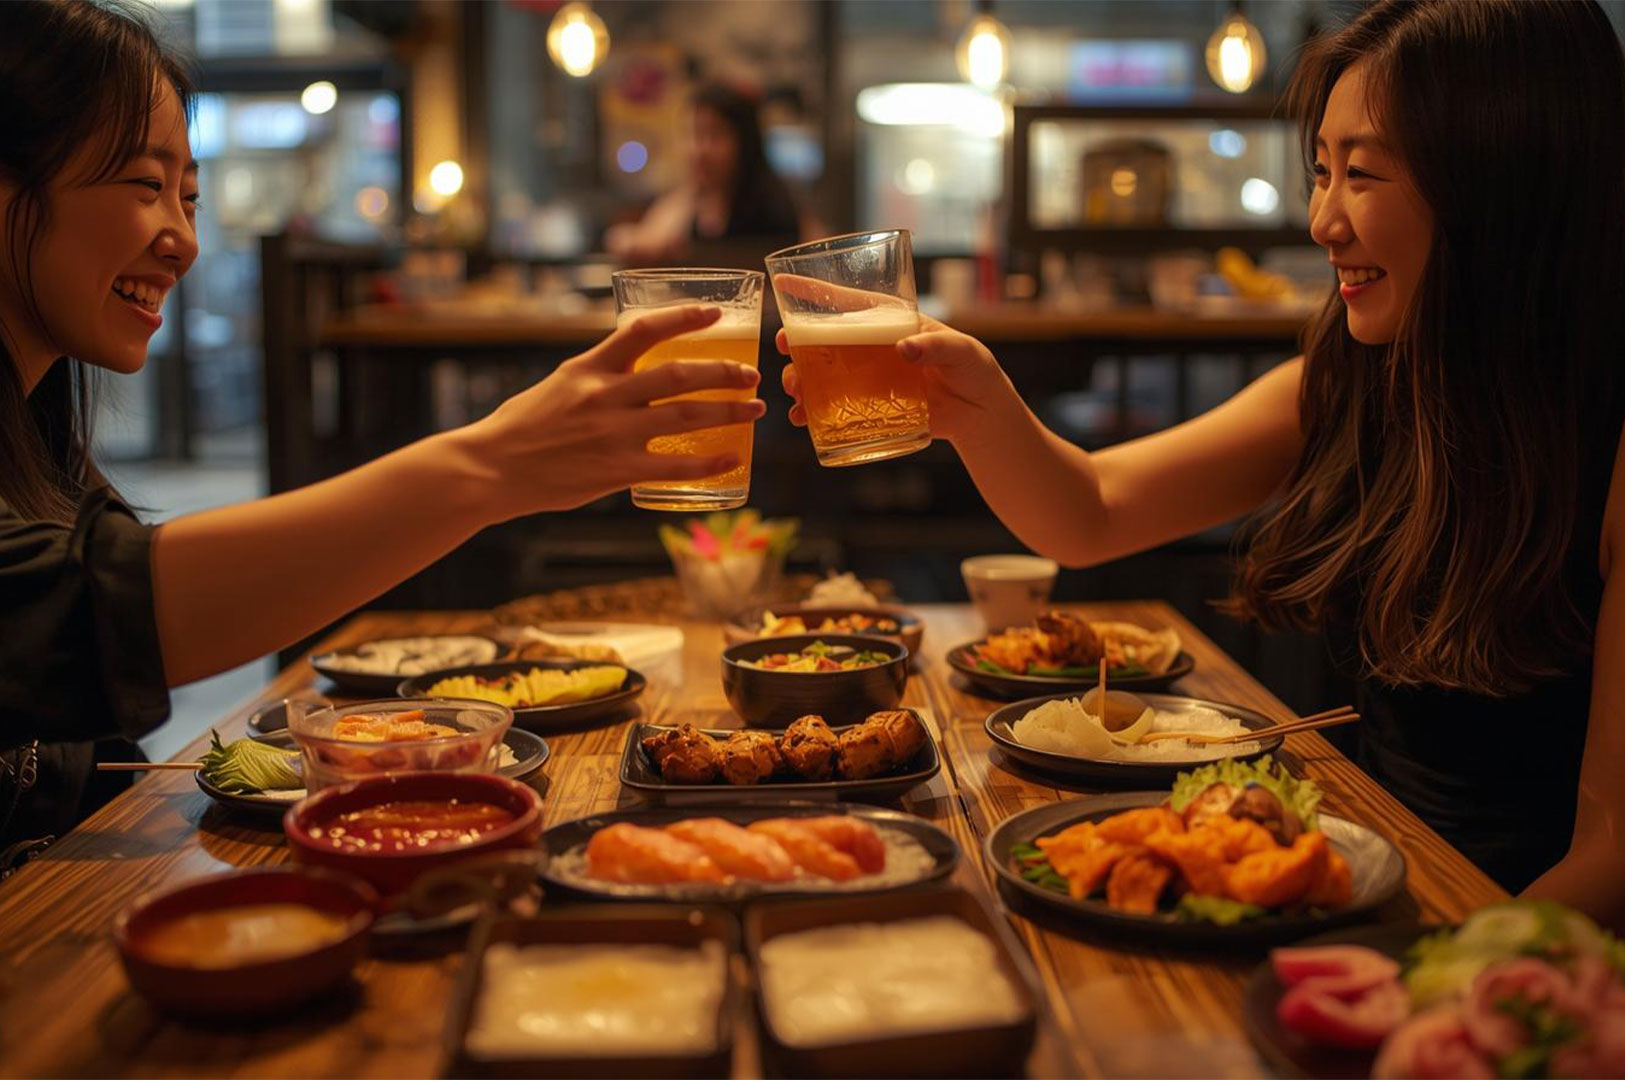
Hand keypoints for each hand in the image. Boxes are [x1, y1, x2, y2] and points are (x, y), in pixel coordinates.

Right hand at [460, 304, 764, 517]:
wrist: (490, 468)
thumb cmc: (522, 427)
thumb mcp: (558, 383)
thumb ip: (597, 374)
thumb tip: (633, 367)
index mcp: (589, 366)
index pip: (643, 329)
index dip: (684, 316)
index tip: (715, 313)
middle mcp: (605, 395)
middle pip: (680, 374)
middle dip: (724, 372)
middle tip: (751, 373)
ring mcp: (613, 433)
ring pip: (687, 416)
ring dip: (729, 412)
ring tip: (755, 410)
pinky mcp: (617, 470)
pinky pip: (676, 465)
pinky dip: (711, 462)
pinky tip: (733, 459)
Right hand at [773, 295, 1013, 445]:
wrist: (980, 415)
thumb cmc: (974, 370)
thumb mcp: (962, 350)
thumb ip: (936, 345)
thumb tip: (904, 349)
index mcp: (889, 322)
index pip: (847, 303)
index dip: (813, 292)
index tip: (783, 284)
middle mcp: (871, 348)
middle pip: (823, 340)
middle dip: (796, 342)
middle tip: (784, 347)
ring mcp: (866, 379)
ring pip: (821, 374)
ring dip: (799, 379)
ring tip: (795, 390)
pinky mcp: (869, 409)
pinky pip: (833, 410)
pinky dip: (813, 414)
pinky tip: (802, 418)